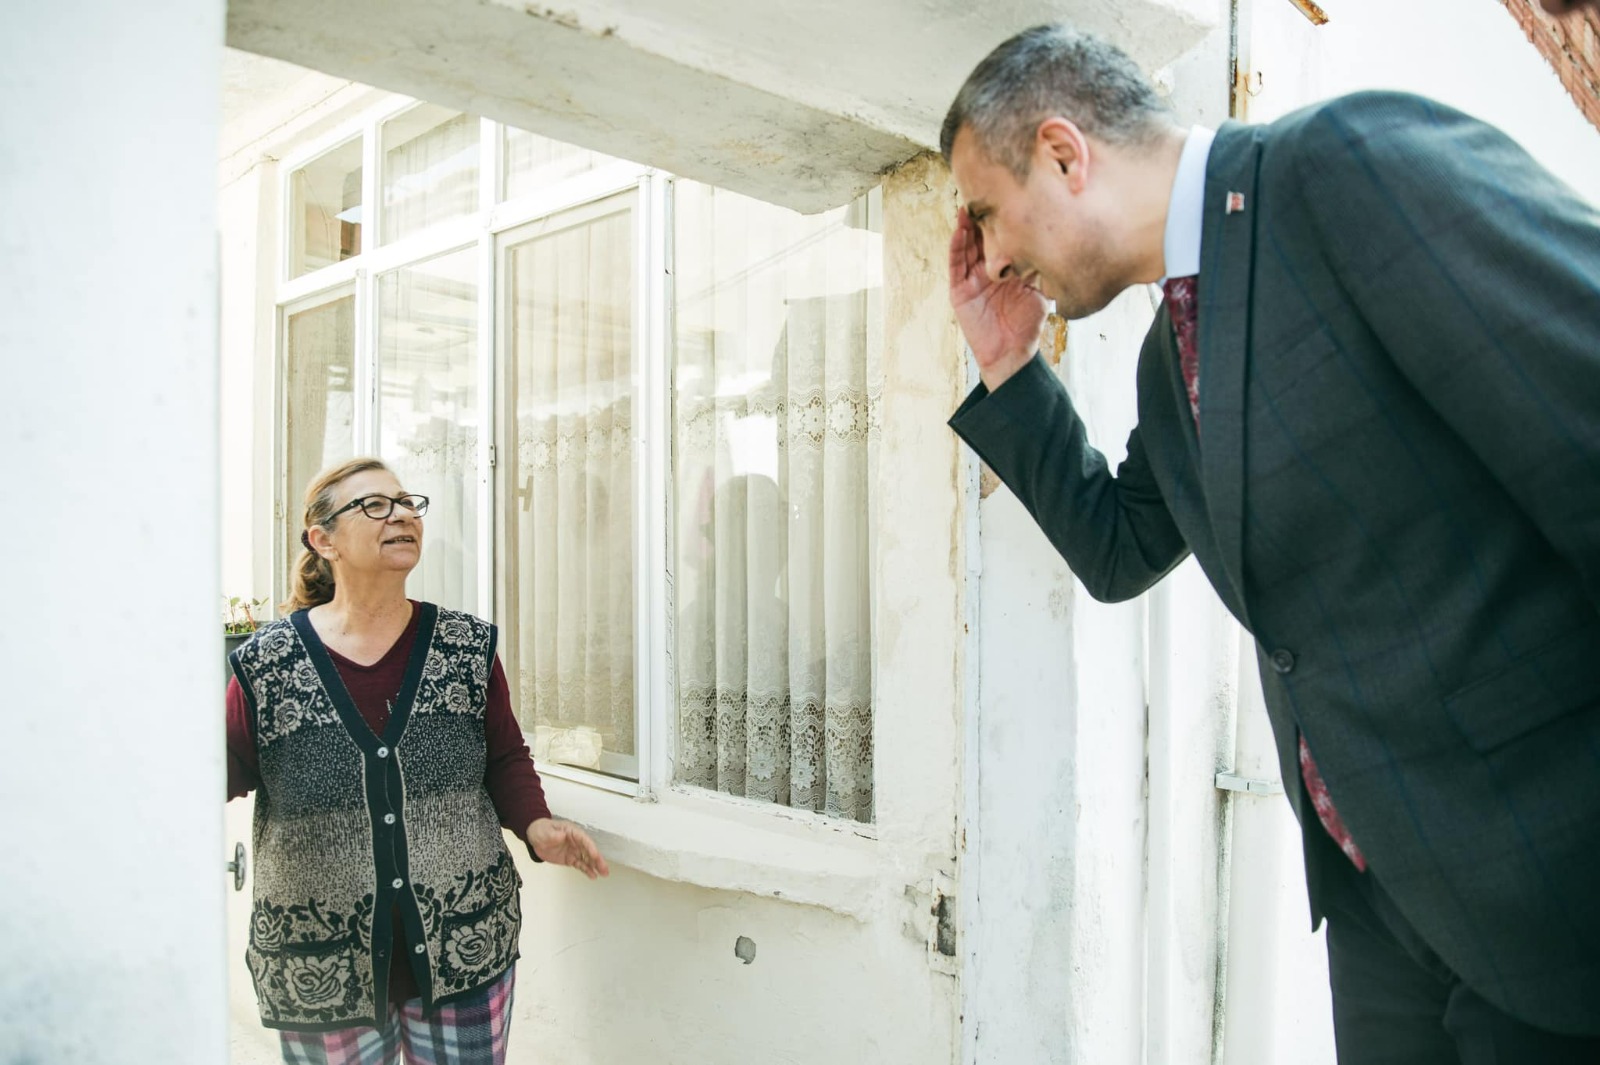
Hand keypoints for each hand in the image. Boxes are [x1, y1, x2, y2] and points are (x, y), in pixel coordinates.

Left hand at [526, 818, 610, 879]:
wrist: (535, 837)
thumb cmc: (542, 830)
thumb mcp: (546, 830)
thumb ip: (553, 834)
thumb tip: (562, 836)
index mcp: (572, 832)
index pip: (584, 840)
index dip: (590, 847)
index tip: (595, 855)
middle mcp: (576, 842)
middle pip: (589, 850)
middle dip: (597, 859)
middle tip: (604, 868)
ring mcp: (574, 851)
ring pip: (587, 859)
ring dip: (595, 866)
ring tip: (603, 874)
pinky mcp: (570, 859)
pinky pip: (580, 865)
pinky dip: (587, 870)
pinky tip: (593, 875)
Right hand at [949, 208, 1047, 391]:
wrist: (1014, 352)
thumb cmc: (1028, 323)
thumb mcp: (1041, 289)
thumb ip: (1044, 267)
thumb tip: (1060, 241)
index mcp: (1006, 266)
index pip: (1002, 236)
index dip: (1004, 217)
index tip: (1008, 194)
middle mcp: (986, 268)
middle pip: (981, 236)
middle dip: (982, 215)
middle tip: (984, 189)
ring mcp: (971, 278)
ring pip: (966, 246)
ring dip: (966, 225)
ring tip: (968, 204)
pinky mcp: (960, 291)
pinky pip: (956, 265)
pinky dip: (956, 246)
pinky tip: (959, 229)